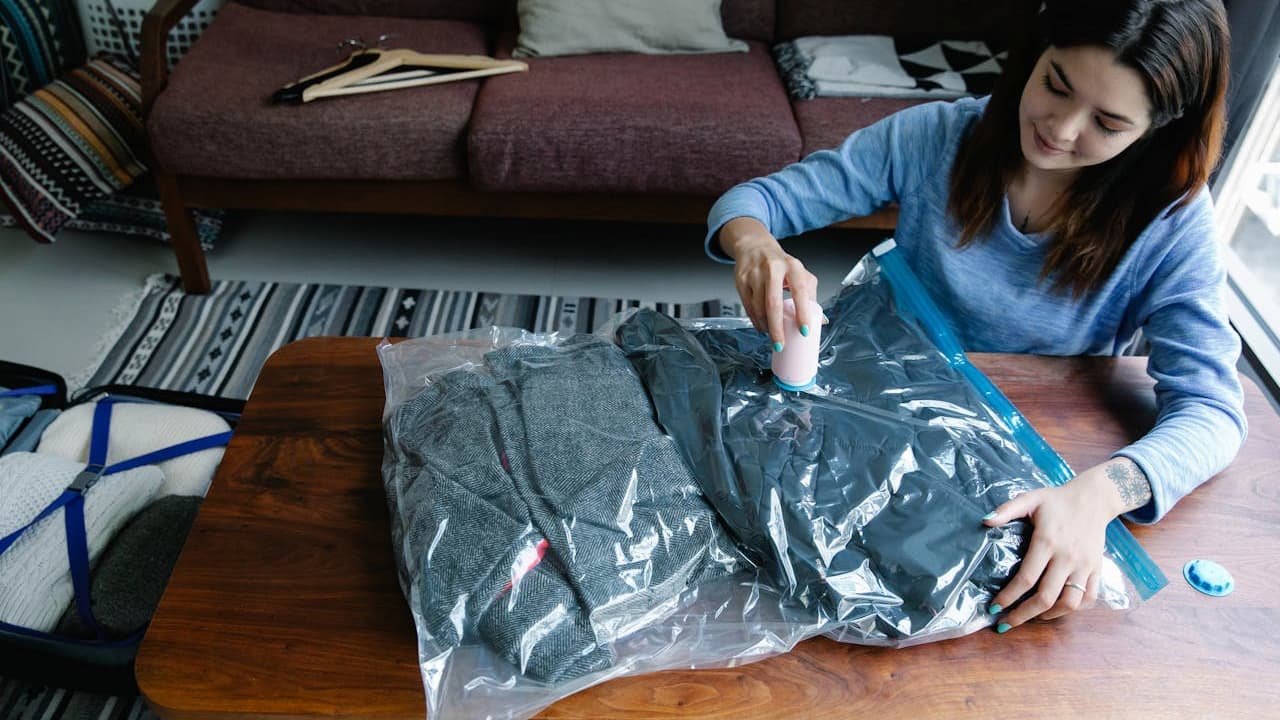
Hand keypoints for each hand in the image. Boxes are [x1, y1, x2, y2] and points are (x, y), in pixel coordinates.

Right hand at [718, 217, 819, 347]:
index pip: (800, 291)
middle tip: (780, 344)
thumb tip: (821, 321)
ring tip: (771, 333)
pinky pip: (748, 306)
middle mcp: (773, 268)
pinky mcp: (741, 280)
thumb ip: (810, 296)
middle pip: (773, 304)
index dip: (802, 313)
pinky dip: (755, 320)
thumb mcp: (799, 273)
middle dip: (777, 328)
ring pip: (759, 308)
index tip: (804, 331)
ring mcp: (755, 273)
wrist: (754, 246)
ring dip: (765, 326)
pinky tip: (761, 325)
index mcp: (793, 266)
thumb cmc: (780, 264)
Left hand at [982, 458, 1145, 630]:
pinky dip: (1074, 609)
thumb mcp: (1030, 499)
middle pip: (1046, 597)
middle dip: (1023, 614)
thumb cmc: (1056, 500)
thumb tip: (984, 522)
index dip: (1009, 596)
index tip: (994, 608)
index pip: (1026, 578)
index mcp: (1047, 542)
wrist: (1094, 498)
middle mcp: (1067, 558)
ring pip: (1069, 603)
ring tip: (1030, 617)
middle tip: (1005, 623)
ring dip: (1048, 616)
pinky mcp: (1097, 569)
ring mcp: (1084, 566)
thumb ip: (1007, 510)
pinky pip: (1089, 598)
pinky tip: (1057, 609)